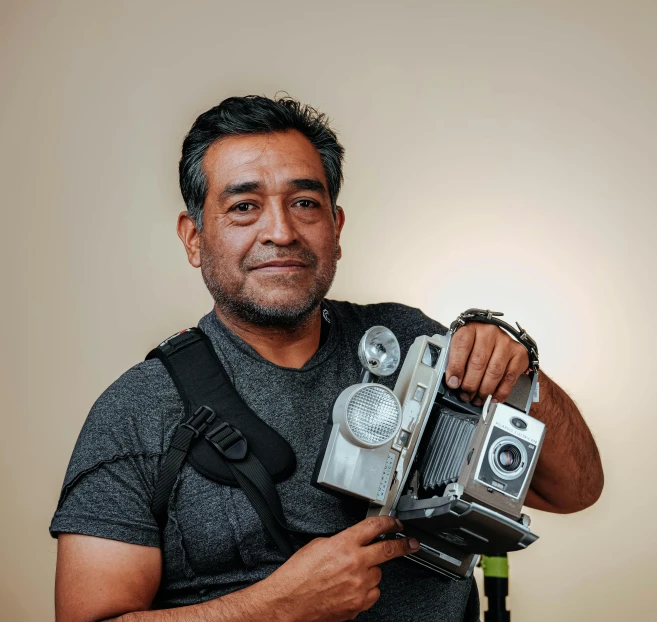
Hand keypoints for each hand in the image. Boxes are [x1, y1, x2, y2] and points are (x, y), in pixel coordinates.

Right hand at [262, 516, 418, 621]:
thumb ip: (341, 542)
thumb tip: (352, 543)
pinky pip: (372, 594)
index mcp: (344, 544)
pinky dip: (366, 590)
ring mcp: (358, 585)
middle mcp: (355, 563)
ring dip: (370, 572)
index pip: (374, 527)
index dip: (389, 522)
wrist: (288, 602)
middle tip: (410, 543)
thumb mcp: (318, 545)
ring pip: (378, 574)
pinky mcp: (358, 604)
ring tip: (352, 574)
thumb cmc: (297, 575)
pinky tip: (352, 588)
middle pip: (388, 549)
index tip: (395, 522)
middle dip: (403, 544)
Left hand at [445, 322, 528, 405]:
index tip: (452, 383)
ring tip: (477, 399)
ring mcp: (506, 342)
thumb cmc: (473, 342)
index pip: (462, 346)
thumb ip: (454, 360)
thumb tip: (452, 382)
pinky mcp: (519, 354)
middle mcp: (490, 332)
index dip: (456, 367)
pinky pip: (510, 377)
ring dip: (484, 390)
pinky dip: (500, 391)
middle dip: (470, 384)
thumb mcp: (459, 345)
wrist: (493, 335)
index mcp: (471, 328)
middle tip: (465, 395)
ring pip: (494, 372)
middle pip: (478, 362)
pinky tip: (493, 398)